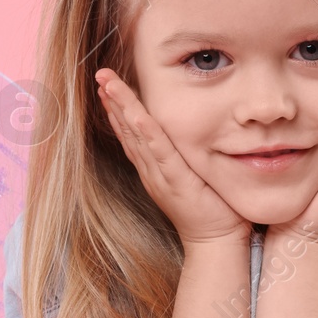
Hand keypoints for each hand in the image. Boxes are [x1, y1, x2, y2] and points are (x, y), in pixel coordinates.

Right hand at [95, 69, 250, 245]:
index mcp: (155, 169)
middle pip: (128, 130)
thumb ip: (187, 157)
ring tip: (108, 84)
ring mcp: (161, 175)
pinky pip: (158, 150)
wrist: (216, 243)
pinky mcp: (176, 180)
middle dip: (113, 100)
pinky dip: (144, 130)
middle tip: (101, 74)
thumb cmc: (213, 211)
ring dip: (122, 107)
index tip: (108, 85)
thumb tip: (193, 133)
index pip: (133, 134)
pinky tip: (134, 113)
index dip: (119, 108)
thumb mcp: (195, 177)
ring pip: (137, 135)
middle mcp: (151, 171)